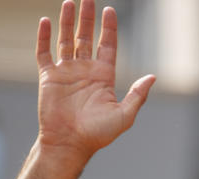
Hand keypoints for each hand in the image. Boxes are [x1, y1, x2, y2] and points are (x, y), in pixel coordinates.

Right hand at [35, 0, 155, 160]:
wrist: (70, 144)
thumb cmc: (98, 134)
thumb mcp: (124, 115)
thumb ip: (137, 95)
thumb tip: (153, 77)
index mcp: (103, 76)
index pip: (107, 45)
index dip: (109, 28)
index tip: (110, 10)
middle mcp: (85, 71)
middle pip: (86, 37)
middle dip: (87, 17)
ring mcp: (66, 72)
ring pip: (66, 40)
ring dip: (67, 21)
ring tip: (69, 2)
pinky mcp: (48, 77)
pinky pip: (45, 53)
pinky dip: (45, 37)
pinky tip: (47, 21)